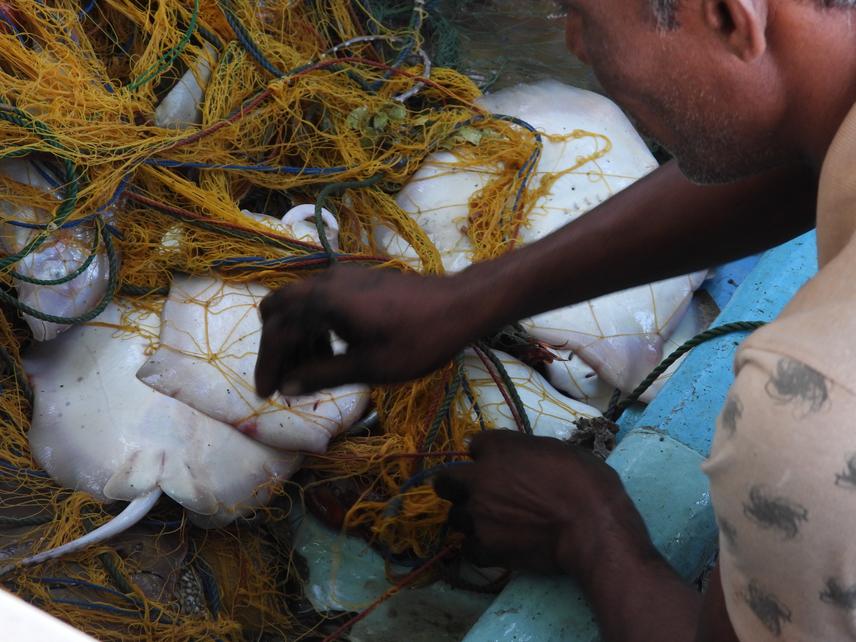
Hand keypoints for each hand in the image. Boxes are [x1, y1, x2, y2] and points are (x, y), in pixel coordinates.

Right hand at [254, 264, 489, 396]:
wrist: (461, 305)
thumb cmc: (418, 339)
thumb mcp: (368, 367)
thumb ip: (322, 375)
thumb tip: (287, 387)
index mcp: (323, 301)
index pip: (279, 333)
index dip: (268, 366)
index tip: (266, 395)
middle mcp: (326, 281)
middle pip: (279, 311)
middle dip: (276, 346)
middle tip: (285, 380)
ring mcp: (343, 276)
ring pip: (300, 304)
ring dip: (298, 337)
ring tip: (313, 371)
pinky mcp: (358, 279)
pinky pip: (321, 300)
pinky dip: (317, 325)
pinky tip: (333, 350)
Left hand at [433, 431, 654, 577]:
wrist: (591, 526)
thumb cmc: (585, 481)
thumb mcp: (558, 449)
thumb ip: (528, 451)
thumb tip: (523, 457)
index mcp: (497, 448)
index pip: (475, 445)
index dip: (485, 456)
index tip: (497, 464)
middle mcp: (478, 479)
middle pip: (445, 481)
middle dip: (456, 486)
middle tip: (478, 494)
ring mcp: (477, 514)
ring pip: (455, 516)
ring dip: (470, 519)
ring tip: (493, 525)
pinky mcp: (484, 547)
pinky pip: (468, 549)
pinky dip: (480, 549)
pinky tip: (498, 547)